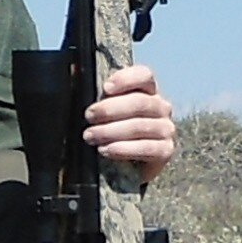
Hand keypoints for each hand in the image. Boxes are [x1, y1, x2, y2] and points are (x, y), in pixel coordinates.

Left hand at [82, 61, 176, 181]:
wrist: (126, 166)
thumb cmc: (111, 131)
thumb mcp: (105, 111)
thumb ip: (98, 96)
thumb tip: (75, 75)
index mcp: (148, 91)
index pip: (144, 75)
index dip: (126, 79)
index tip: (105, 88)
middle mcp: (161, 107)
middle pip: (139, 102)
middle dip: (110, 109)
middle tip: (88, 116)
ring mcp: (166, 129)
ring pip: (140, 126)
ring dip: (111, 131)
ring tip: (90, 136)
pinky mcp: (166, 150)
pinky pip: (147, 148)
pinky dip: (124, 149)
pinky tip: (106, 150)